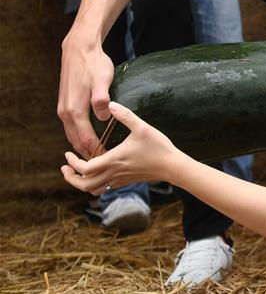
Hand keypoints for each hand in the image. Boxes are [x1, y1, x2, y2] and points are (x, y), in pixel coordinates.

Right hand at [57, 31, 114, 158]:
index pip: (85, 139)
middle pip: (76, 141)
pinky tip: (89, 139)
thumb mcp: (102, 79)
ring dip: (83, 147)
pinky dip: (79, 137)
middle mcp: (66, 113)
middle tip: (106, 164)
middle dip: (89, 154)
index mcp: (75, 110)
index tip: (109, 160)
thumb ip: (102, 98)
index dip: (97, 151)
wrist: (79, 49)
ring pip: (72, 135)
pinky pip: (71, 127)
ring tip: (99, 156)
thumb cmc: (94, 64)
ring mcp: (64, 109)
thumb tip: (104, 116)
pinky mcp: (66, 104)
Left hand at [60, 102, 179, 195]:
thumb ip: (125, 115)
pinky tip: (96, 173)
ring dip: (81, 183)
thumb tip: (111, 104)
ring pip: (93, 190)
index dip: (72, 163)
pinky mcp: (126, 182)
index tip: (67, 154)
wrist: (172, 166)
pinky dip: (94, 184)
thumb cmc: (158, 147)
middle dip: (70, 178)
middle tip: (65, 168)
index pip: (84, 168)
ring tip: (77, 173)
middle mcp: (114, 173)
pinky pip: (104, 188)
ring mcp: (119, 180)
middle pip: (84, 184)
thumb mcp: (142, 127)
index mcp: (114, 160)